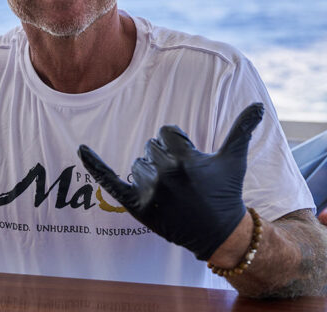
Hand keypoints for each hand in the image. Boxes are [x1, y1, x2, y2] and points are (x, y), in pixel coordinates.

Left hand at [78, 103, 263, 260]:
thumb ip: (242, 129)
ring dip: (151, 172)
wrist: (219, 233)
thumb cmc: (226, 192)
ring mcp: (150, 192)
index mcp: (185, 158)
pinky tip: (79, 149)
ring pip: (137, 164)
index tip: (189, 160)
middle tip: (182, 178)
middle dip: (165, 157)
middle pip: (150, 147)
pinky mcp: (137, 207)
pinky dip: (94, 165)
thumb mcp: (235, 158)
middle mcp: (166, 174)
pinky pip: (110, 181)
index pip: (165, 131)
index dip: (177, 143)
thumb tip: (259, 105)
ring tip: (171, 190)